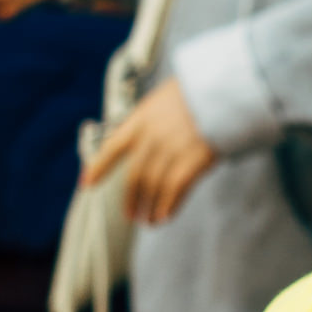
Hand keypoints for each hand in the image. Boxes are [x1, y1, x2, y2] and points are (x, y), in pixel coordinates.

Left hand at [81, 77, 219, 225]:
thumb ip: (152, 122)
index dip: (98, 167)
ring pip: (153, 187)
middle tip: (130, 215)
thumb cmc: (198, 93)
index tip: (87, 184)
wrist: (224, 90)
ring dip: (149, 207)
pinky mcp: (193, 161)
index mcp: (141, 119)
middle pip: (134, 176)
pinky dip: (168, 206)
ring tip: (149, 221)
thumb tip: (146, 147)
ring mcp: (172, 150)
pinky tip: (165, 216)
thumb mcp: (165, 99)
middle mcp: (151, 137)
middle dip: (130, 198)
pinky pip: (175, 190)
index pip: (112, 147)